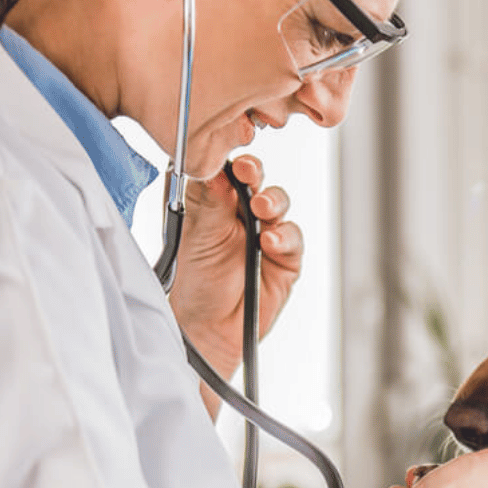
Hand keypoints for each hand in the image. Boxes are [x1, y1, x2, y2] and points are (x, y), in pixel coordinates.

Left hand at [168, 155, 303, 376]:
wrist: (208, 330)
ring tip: (262, 209)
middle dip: (255, 173)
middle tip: (248, 173)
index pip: (226, 170)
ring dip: (273, 202)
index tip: (229, 157)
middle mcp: (240, 215)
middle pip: (256, 181)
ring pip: (278, 204)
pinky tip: (270, 242)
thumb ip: (209, 201)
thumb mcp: (196, 236)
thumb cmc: (194, 285)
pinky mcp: (285, 258)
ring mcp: (265, 235)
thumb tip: (215, 166)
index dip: (230, 160)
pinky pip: (293, 238)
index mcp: (214, 204)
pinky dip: (284, 236)